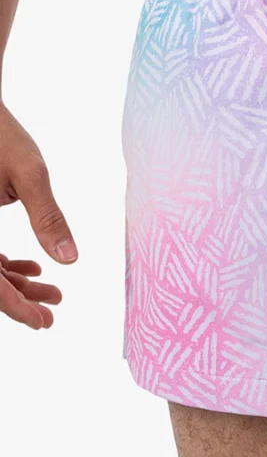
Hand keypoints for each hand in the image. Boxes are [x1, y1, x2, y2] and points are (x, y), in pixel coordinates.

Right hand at [0, 103, 76, 329]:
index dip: (15, 307)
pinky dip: (6, 267)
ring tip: (54, 294)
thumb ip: (47, 218)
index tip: (43, 321)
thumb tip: (71, 259)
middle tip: (52, 314)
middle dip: (18, 302)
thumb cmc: (1, 135)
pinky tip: (36, 269)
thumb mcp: (29, 175)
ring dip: (16, 285)